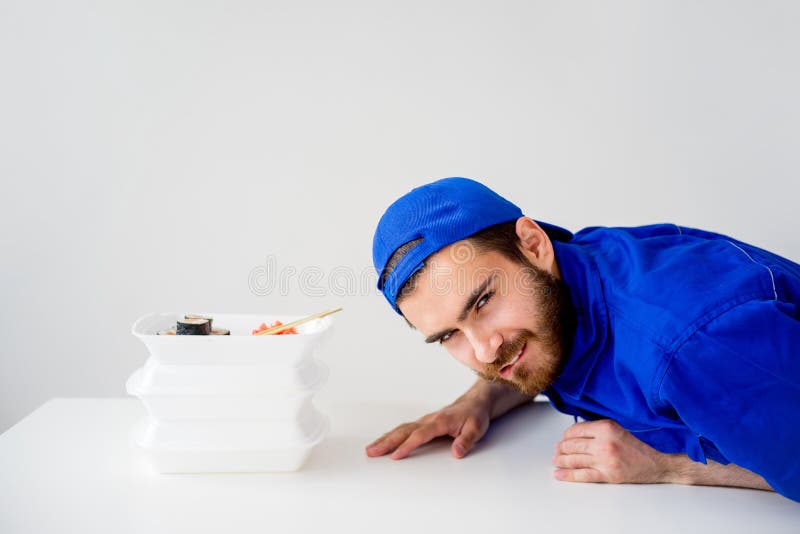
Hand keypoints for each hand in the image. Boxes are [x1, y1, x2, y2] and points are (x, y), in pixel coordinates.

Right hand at [365, 395, 491, 459]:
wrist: (475, 403)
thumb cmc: (475, 416)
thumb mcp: (476, 429)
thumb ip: (466, 441)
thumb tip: (456, 452)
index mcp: (439, 422)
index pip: (419, 435)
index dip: (407, 446)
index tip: (395, 456)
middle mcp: (428, 420)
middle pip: (403, 431)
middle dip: (386, 442)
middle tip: (371, 452)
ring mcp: (424, 421)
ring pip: (401, 429)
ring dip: (385, 439)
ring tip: (370, 449)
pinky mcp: (423, 424)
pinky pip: (404, 429)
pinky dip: (392, 435)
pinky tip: (384, 441)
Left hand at [552, 419, 668, 483]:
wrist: (655, 464)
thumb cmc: (635, 447)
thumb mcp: (616, 429)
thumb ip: (596, 429)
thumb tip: (573, 434)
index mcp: (606, 428)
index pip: (576, 430)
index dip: (566, 435)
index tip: (564, 439)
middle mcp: (604, 443)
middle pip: (572, 445)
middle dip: (561, 449)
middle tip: (557, 451)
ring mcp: (604, 460)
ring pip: (574, 459)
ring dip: (561, 461)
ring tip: (556, 461)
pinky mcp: (607, 474)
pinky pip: (582, 475)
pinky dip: (568, 475)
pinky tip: (559, 474)